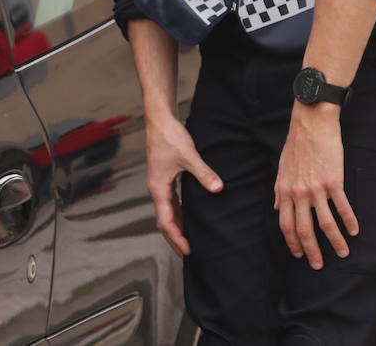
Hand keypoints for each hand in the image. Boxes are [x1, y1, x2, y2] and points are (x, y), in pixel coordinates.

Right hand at [145, 112, 222, 256]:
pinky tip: (189, 219)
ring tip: (190, 241)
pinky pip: (171, 203)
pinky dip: (179, 215)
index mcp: (159, 188)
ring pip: (167, 213)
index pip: (166, 221)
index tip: (187, 251)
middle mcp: (157, 189)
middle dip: (175, 238)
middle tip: (189, 254)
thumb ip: (204, 173)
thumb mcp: (188, 156)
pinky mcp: (165, 179)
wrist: (159, 121)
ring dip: (177, 228)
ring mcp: (160, 184)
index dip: (176, 238)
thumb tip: (219, 189)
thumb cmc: (170, 138)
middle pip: (164, 221)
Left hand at [274, 103, 358, 269]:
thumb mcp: (281, 168)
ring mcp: (315, 189)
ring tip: (343, 253)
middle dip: (311, 251)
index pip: (285, 224)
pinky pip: (341, 207)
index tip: (298, 254)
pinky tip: (354, 231)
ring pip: (325, 223)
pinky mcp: (332, 182)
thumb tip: (275, 206)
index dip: (291, 241)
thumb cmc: (296, 145)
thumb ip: (279, 190)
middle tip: (318, 265)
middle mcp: (298, 193)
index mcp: (283, 190)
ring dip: (335, 242)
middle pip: (303, 229)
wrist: (311, 125)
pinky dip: (349, 222)